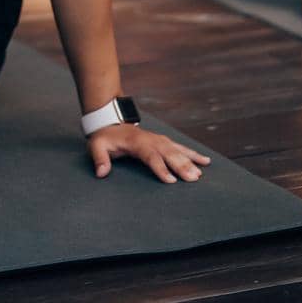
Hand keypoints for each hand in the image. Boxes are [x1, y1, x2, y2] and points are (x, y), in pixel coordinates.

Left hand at [87, 125, 210, 183]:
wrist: (110, 122)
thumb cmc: (104, 137)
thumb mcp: (96, 146)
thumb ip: (99, 158)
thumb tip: (102, 173)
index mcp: (136, 142)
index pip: (150, 156)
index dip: (160, 168)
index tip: (171, 180)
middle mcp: (151, 139)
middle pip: (168, 153)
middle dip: (181, 166)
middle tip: (193, 179)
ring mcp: (159, 139)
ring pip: (177, 150)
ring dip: (190, 161)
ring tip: (200, 174)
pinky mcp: (163, 142)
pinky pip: (180, 147)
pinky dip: (193, 154)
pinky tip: (205, 161)